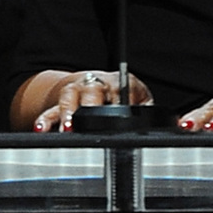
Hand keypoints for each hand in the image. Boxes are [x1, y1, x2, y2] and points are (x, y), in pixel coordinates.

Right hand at [32, 69, 154, 131]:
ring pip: (69, 98)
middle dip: (88, 108)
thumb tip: (171, 125)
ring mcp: (77, 91)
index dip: (116, 101)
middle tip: (84, 124)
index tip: (115, 111)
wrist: (99, 82)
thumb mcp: (142, 100)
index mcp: (120, 84)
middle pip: (92, 92)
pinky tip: (40, 129)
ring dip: (66, 114)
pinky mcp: (62, 102)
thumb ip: (150, 111)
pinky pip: (51, 109)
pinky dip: (46, 119)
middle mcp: (96, 84)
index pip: (119, 90)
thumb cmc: (125, 95)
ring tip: (65, 129)